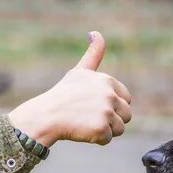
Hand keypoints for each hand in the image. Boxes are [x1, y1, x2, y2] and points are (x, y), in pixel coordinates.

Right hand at [8, 31, 131, 146]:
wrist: (46, 116)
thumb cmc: (62, 95)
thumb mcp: (79, 72)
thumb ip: (94, 54)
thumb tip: (95, 33)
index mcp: (107, 81)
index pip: (126, 99)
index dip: (111, 105)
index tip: (93, 105)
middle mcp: (109, 94)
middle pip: (126, 115)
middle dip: (111, 119)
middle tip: (89, 116)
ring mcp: (106, 111)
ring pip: (119, 129)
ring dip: (105, 130)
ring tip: (85, 123)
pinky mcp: (102, 127)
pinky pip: (107, 139)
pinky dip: (96, 139)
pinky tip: (82, 131)